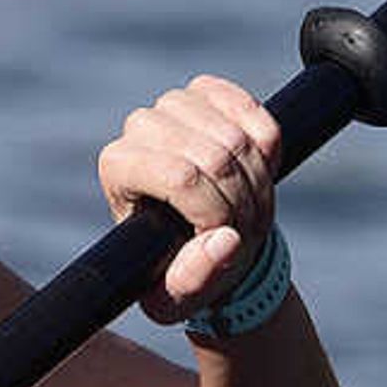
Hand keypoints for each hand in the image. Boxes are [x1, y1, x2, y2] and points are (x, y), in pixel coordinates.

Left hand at [98, 76, 283, 328]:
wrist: (203, 238)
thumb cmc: (179, 269)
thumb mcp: (177, 294)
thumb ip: (194, 277)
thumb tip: (226, 241)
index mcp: (117, 166)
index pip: (179, 176)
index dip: (215, 210)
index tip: (227, 238)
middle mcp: (139, 127)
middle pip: (214, 156)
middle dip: (243, 200)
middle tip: (250, 230)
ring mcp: (174, 104)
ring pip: (236, 135)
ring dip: (259, 180)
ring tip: (255, 210)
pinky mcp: (209, 91)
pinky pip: (253, 110)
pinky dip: (268, 145)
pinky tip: (261, 170)